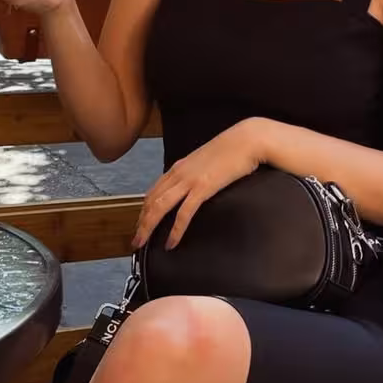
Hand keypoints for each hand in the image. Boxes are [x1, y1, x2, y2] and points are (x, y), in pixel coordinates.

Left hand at [132, 120, 264, 250]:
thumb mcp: (206, 160)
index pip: (153, 191)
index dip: (143, 210)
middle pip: (151, 201)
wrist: (247, 139)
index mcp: (179, 167)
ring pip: (160, 207)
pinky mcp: (203, 187)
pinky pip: (183, 213)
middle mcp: (179, 173)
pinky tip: (171, 243)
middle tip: (135, 241)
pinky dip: (175, 230)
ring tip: (142, 243)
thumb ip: (195, 172)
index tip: (140, 224)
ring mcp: (189, 180)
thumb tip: (193, 185)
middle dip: (140, 222)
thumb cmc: (232, 149)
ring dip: (148, 227)